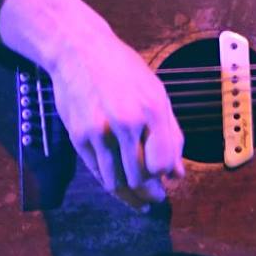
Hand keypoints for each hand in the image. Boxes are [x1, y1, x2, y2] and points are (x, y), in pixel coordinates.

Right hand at [0, 0, 183, 206]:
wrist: (79, 52)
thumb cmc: (124, 71)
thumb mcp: (157, 94)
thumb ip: (171, 134)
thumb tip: (177, 173)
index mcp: (152, 110)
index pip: (163, 161)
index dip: (167, 176)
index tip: (171, 182)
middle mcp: (125, 123)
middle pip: (140, 175)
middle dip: (150, 192)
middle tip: (156, 200)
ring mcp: (98, 132)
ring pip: (117, 180)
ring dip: (130, 197)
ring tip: (142, 204)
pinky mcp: (78, 137)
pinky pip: (97, 171)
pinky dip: (111, 183)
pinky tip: (121, 188)